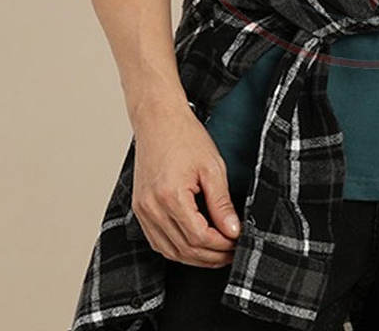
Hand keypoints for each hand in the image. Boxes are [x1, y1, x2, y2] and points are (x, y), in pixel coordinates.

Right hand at [130, 99, 240, 266]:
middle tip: (232, 252)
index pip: (199, 237)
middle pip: (184, 249)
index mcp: (171, 196)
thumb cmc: (185, 137)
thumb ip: (221, 203)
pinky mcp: (140, 209)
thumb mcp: (212, 167)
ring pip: (170, 251)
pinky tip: (195, 245)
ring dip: (195, 257)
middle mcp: (152, 208)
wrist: (158, 120)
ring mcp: (142, 211)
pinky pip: (158, 241)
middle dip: (211, 256)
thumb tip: (232, 230)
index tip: (238, 242)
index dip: (221, 245)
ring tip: (218, 253)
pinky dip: (177, 249)